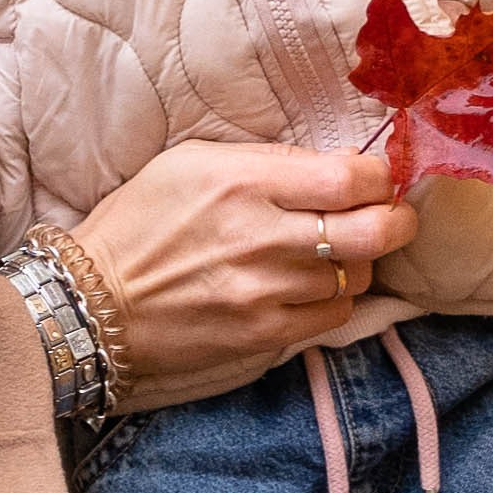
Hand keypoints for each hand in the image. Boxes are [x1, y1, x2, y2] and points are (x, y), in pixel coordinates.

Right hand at [69, 142, 418, 411]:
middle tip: (392, 216)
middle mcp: (263, 237)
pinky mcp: (264, 333)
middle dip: (398, 220)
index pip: (351, 177)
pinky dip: (334, 297)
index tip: (372, 178)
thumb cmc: (141, 221)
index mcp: (245, 182)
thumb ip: (270, 159)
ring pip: (359, 275)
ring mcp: (266, 291)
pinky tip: (310, 285)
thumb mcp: (193, 162)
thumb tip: (342, 164)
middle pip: (376, 231)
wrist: (94, 301)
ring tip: (332, 252)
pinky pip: (333, 314)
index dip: (377, 176)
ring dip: (357, 261)